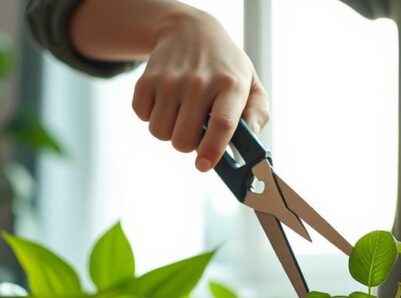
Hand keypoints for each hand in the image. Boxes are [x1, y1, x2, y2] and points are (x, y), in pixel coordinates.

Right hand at [130, 10, 269, 171]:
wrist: (188, 30)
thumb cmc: (224, 66)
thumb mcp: (250, 83)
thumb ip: (257, 113)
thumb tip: (250, 137)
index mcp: (230, 85)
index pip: (222, 124)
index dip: (212, 150)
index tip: (205, 165)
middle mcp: (199, 82)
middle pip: (184, 139)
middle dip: (189, 145)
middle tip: (196, 130)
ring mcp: (170, 80)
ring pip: (161, 133)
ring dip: (170, 131)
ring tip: (182, 113)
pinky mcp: (146, 79)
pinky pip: (143, 117)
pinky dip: (152, 116)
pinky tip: (166, 101)